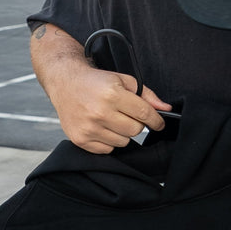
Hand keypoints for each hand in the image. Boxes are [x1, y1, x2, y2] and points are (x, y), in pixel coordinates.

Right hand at [47, 64, 168, 153]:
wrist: (65, 83)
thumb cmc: (95, 82)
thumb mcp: (123, 80)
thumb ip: (147, 95)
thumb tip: (165, 109)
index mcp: (111, 94)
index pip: (144, 113)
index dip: (156, 120)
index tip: (159, 123)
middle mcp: (99, 112)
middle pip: (135, 130)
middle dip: (136, 123)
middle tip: (126, 114)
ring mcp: (89, 128)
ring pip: (123, 142)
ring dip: (122, 133)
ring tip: (111, 119)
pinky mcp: (81, 139)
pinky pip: (108, 149)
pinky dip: (109, 140)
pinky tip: (101, 127)